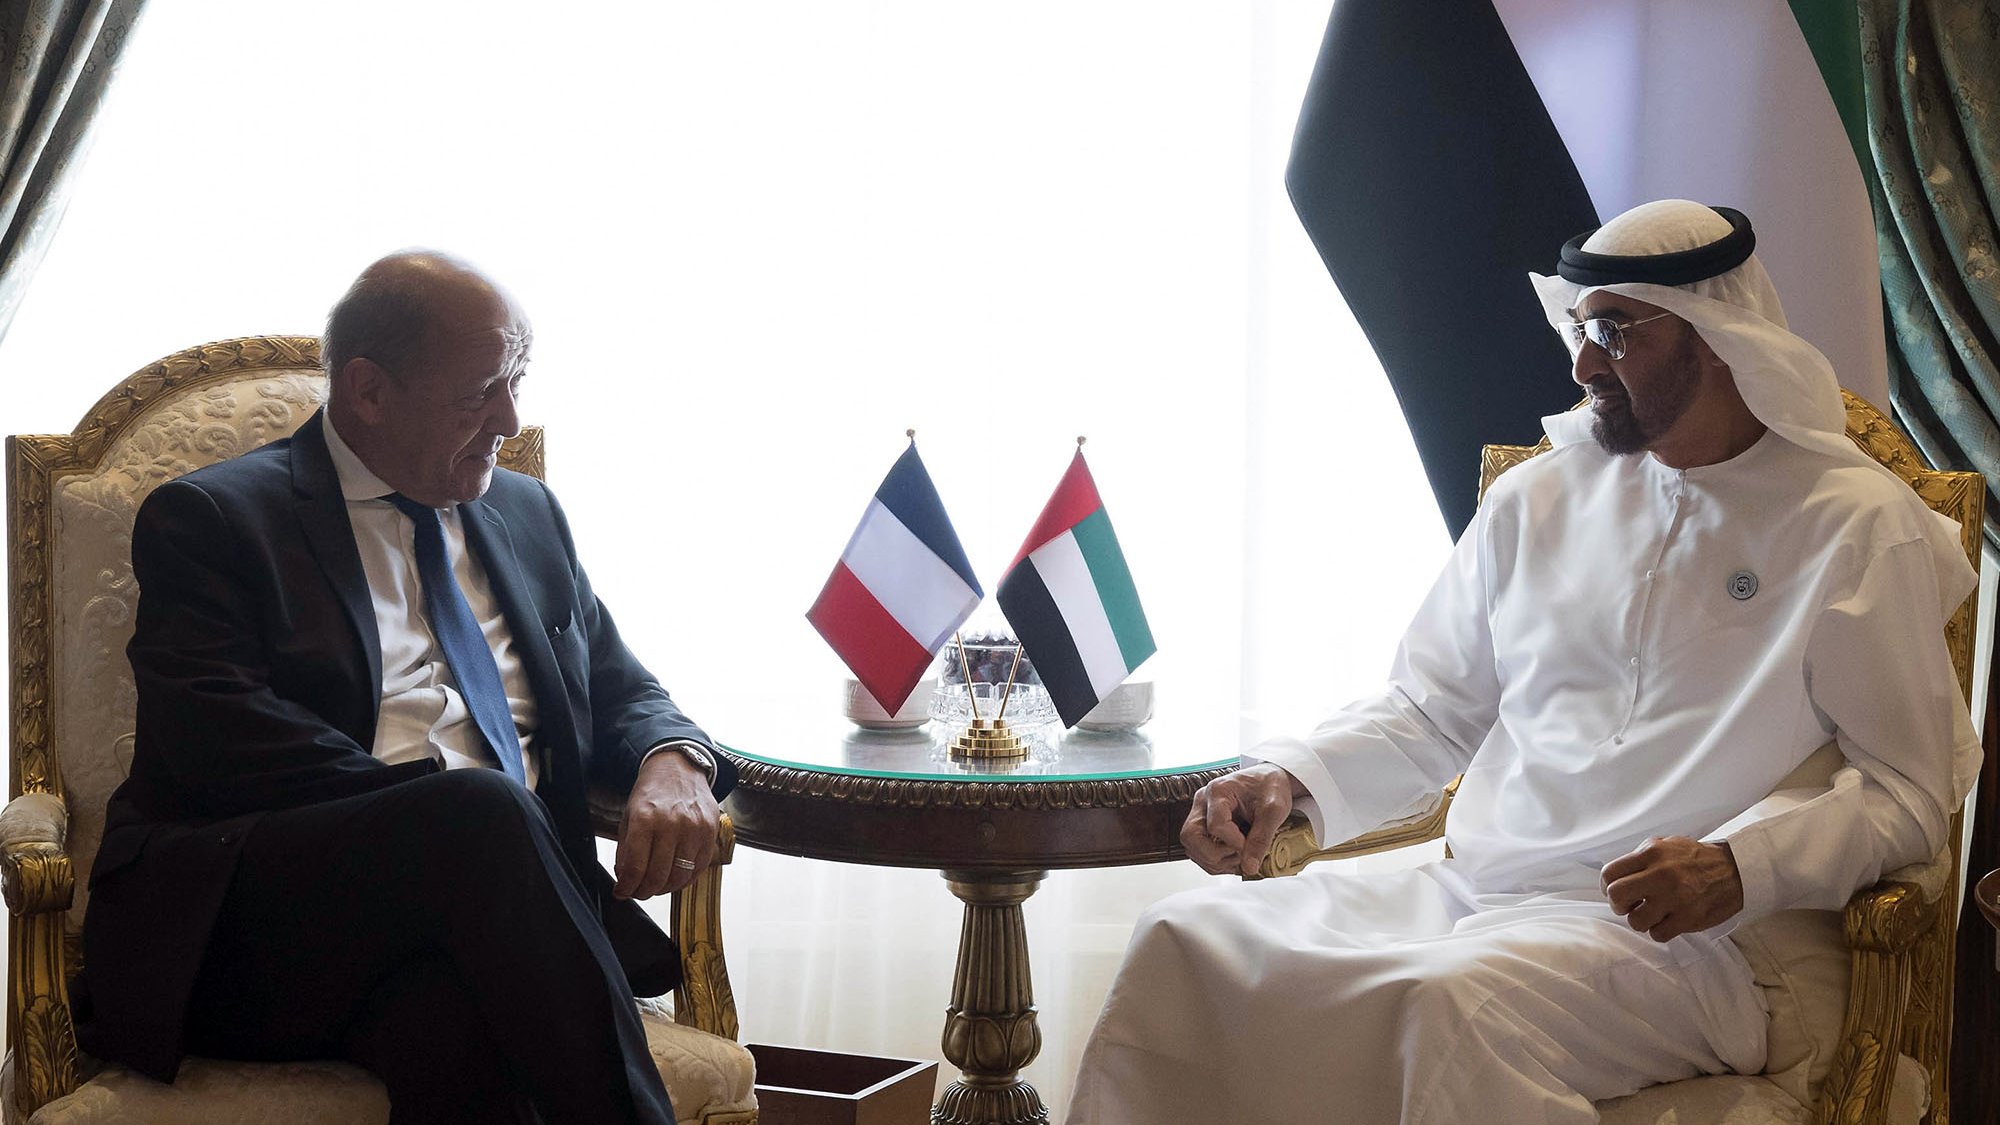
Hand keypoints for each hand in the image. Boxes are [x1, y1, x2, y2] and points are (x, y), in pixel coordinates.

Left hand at [613, 750, 720, 899]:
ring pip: (680, 876)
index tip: (622, 892)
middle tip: (638, 892)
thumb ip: (626, 849)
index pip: (635, 867)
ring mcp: (694, 828)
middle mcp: (671, 824)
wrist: (679, 768)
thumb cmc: (652, 793)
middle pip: (658, 876)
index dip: (626, 887)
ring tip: (656, 886)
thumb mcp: (630, 816)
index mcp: (645, 818)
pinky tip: (674, 876)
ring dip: (665, 889)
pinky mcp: (710, 832)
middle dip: (644, 891)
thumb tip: (626, 880)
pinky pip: (698, 868)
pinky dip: (685, 879)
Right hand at [1180, 764, 1303, 876]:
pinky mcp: (1203, 826)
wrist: (1269, 780)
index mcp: (1218, 791)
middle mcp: (1203, 802)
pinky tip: (1234, 858)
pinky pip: (1199, 851)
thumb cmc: (1270, 787)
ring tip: (1240, 857)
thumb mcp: (1274, 810)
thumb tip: (1249, 867)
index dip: (1234, 843)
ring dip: (1215, 861)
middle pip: (1191, 837)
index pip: (1216, 826)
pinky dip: (1215, 861)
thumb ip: (1261, 838)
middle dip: (1215, 854)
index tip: (1251, 847)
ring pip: (1192, 847)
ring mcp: (1200, 814)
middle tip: (1239, 855)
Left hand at [1600, 836, 1743, 940]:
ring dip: (1640, 920)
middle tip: (1629, 905)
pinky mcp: (1688, 918)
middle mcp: (1661, 875)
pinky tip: (1666, 921)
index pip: (1610, 873)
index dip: (1607, 886)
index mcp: (1651, 854)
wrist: (1733, 870)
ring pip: (1635, 921)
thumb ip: (1639, 858)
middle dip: (1619, 905)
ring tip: (1651, 913)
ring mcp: (1675, 898)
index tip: (1613, 891)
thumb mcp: (1665, 845)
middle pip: (1617, 896)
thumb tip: (1616, 877)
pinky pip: (1657, 934)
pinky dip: (1658, 931)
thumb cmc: (1694, 859)